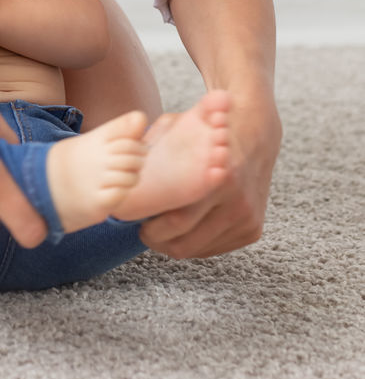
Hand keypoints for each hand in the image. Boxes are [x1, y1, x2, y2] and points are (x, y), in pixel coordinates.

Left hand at [139, 91, 281, 257]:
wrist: (256, 131)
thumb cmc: (210, 130)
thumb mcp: (178, 128)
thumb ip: (152, 149)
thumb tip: (123, 173)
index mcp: (218, 179)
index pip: (178, 222)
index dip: (153, 230)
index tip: (138, 225)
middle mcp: (236, 203)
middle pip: (186, 243)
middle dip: (160, 242)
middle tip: (146, 232)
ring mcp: (247, 219)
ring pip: (200, 250)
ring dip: (178, 244)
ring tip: (164, 229)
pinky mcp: (253, 229)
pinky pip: (216, 249)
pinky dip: (198, 244)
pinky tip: (188, 228)